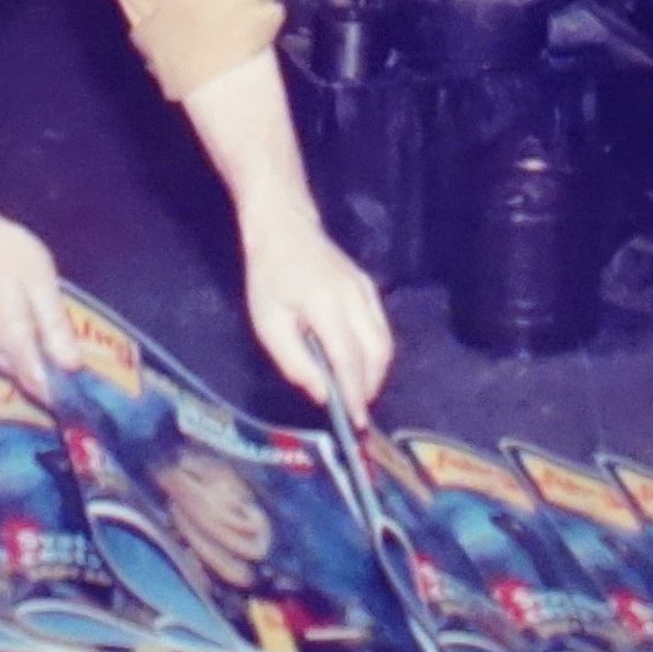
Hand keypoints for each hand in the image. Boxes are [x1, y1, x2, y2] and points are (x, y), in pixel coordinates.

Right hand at [0, 206, 73, 403]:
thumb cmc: (3, 255)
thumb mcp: (41, 285)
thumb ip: (55, 329)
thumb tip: (73, 366)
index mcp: (13, 345)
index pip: (41, 390)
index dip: (64, 402)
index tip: (86, 409)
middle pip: (30, 382)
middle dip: (55, 382)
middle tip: (84, 377)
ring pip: (17, 370)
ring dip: (39, 366)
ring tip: (64, 352)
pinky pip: (6, 358)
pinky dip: (24, 353)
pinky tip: (38, 335)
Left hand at [241, 211, 392, 424]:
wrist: (286, 229)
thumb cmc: (269, 277)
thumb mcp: (268, 323)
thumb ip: (295, 361)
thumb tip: (322, 394)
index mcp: (326, 304)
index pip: (348, 358)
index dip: (354, 393)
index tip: (357, 423)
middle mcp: (354, 297)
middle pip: (377, 352)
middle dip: (370, 387)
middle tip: (356, 412)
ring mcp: (366, 290)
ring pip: (384, 342)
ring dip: (375, 373)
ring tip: (357, 393)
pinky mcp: (369, 287)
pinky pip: (381, 328)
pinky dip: (376, 353)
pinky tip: (360, 365)